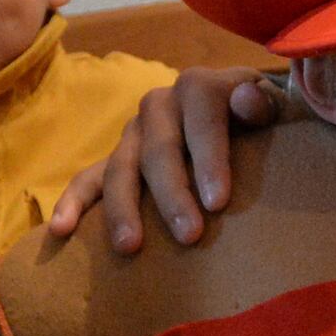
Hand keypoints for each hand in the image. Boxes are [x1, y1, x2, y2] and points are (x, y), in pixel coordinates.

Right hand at [44, 66, 286, 251]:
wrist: (242, 111)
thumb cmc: (263, 117)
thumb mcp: (274, 104)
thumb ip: (265, 103)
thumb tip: (246, 100)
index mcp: (199, 87)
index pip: (202, 117)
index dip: (210, 157)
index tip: (219, 202)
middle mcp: (161, 105)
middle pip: (159, 149)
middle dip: (172, 193)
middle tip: (190, 235)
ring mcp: (134, 133)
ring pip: (121, 168)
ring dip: (123, 208)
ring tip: (131, 248)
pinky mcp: (117, 158)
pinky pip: (88, 179)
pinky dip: (72, 203)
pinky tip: (60, 231)